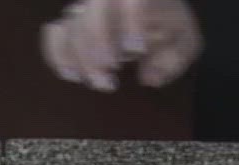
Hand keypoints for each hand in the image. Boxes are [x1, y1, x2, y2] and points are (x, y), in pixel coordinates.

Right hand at [41, 0, 201, 90]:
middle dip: (97, 46)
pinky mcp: (72, 22)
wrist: (154, 13)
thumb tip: (149, 78)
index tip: (136, 50)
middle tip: (110, 79)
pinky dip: (58, 55)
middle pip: (95, 9)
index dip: (131, 22)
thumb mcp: (184, 43)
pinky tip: (72, 75)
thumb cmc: (169, 27)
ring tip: (100, 82)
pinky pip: (54, 33)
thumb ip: (173, 58)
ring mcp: (88, 7)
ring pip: (71, 23)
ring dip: (80, 58)